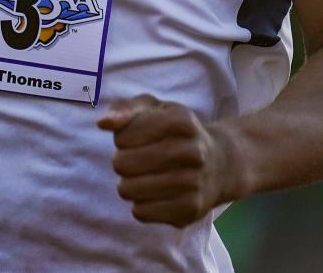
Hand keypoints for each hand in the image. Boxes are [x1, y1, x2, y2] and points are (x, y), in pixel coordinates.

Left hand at [97, 95, 233, 227]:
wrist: (220, 164)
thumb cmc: (175, 131)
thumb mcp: (154, 109)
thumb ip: (124, 109)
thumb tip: (102, 122)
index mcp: (181, 121)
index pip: (122, 136)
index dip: (122, 137)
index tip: (137, 137)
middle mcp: (191, 152)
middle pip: (122, 164)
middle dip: (122, 161)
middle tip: (137, 159)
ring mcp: (193, 184)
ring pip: (128, 190)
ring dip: (128, 183)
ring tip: (144, 175)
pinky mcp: (190, 211)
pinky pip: (140, 212)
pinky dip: (140, 203)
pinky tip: (155, 192)